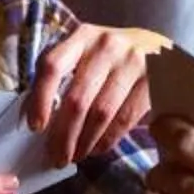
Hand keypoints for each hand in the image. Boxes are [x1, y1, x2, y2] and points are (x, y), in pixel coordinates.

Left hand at [27, 22, 160, 165]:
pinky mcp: (151, 83)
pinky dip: (106, 140)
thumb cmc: (110, 57)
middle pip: (77, 99)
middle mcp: (107, 46)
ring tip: (76, 155)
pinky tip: (96, 149)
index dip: (40, 99)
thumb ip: (61, 77)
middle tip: (57, 157)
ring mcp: (132, 63)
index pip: (52, 66)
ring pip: (100, 114)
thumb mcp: (85, 53)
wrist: (158, 48)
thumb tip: (35, 120)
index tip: (35, 127)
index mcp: (81, 36)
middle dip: (64, 135)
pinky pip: (123, 120)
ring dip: (84, 142)